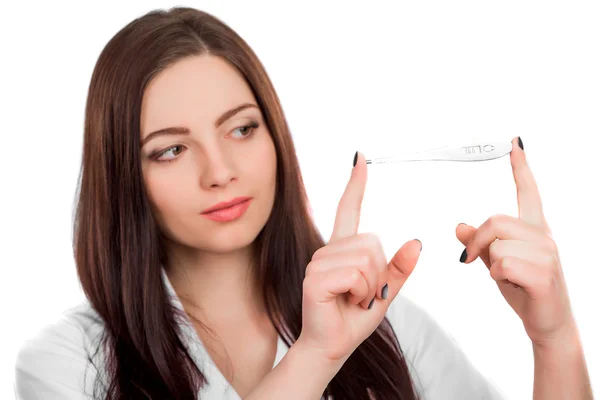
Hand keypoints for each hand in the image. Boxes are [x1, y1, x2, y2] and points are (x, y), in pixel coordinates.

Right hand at [297, 151, 421, 362]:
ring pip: (366, 260)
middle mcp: (328, 251)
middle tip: (363, 295)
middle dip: (379, 275)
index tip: (360, 158)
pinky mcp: (314, 279)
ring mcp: (318, 263)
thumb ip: (398, 269)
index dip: (356, 184)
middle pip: (373, 243)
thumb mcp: (384, 294)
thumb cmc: (353, 319)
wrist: (331, 347)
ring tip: (354, 300)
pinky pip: (355, 274)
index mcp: (343, 250)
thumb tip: (416, 242)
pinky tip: (346, 302)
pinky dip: (360, 293)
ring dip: (370, 287)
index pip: (348, 209)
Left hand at [456, 137, 575, 347]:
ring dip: (490, 264)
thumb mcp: (497, 263)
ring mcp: (547, 254)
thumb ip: (481, 244)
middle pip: (494, 220)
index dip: (521, 168)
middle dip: (477, 241)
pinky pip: (502, 264)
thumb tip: (459, 226)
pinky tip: (513, 284)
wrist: (548, 323)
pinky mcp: (543, 273)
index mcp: (534, 229)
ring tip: (508, 277)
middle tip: (471, 260)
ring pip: (495, 244)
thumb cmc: (524, 290)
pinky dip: (498, 276)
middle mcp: (544, 236)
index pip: (528, 192)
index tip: (515, 143)